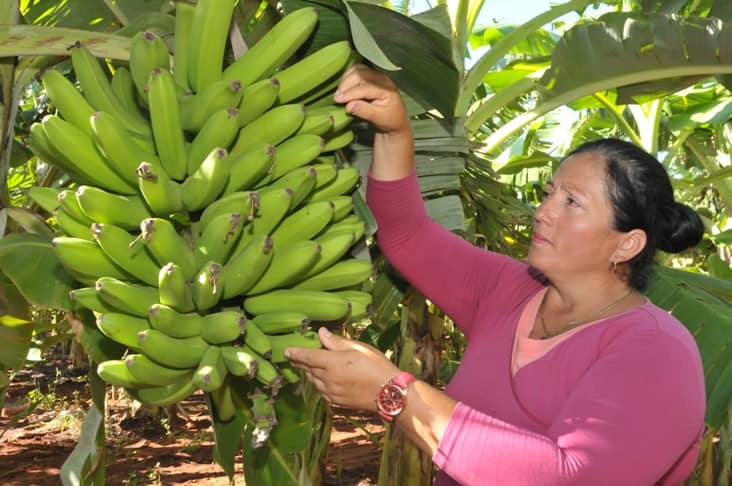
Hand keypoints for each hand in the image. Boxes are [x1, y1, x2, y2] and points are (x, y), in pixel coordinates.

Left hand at [285, 327, 400, 411]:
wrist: (389, 393)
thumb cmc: (377, 366)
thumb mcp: (358, 348)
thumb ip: (337, 342)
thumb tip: (321, 333)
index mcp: (332, 363)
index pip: (307, 357)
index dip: (296, 353)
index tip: (286, 351)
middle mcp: (328, 379)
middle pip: (309, 369)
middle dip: (301, 362)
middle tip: (294, 357)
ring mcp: (331, 392)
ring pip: (314, 381)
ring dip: (310, 373)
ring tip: (308, 367)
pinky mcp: (337, 402)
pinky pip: (322, 391)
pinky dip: (319, 384)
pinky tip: (322, 380)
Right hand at [334, 64, 410, 137]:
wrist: (396, 119)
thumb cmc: (389, 120)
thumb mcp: (379, 119)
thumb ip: (364, 111)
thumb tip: (348, 106)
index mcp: (387, 89)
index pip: (365, 87)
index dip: (350, 93)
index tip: (337, 100)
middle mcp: (383, 78)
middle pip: (360, 75)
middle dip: (346, 85)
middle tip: (337, 97)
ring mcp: (377, 75)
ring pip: (358, 70)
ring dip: (346, 80)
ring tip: (340, 93)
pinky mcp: (372, 75)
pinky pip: (358, 70)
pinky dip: (349, 76)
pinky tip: (344, 86)